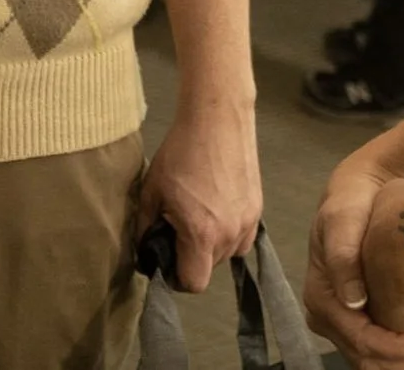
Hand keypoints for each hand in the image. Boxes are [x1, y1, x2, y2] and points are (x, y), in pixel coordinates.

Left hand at [137, 99, 262, 292]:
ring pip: (228, 254)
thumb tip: (144, 252)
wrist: (217, 119)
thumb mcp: (152, 191)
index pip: (193, 283)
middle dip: (192, 257)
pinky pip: (243, 237)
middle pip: (210, 268)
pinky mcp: (258, 208)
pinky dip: (230, 233)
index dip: (177, 278)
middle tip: (178, 230)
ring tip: (199, 217)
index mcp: (201, 234)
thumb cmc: (180, 152)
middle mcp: (230, 233)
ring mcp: (249, 221)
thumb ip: (145, 229)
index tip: (167, 260)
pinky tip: (217, 210)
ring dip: (212, 246)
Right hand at [306, 160, 403, 369]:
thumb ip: (343, 255)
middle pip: (369, 359)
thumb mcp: (342, 220)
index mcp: (322, 299)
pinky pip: (386, 351)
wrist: (361, 192)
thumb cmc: (351, 203)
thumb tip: (353, 302)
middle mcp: (332, 318)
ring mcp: (347, 323)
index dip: (396, 347)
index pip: (360, 339)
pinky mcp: (365, 321)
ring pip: (378, 362)